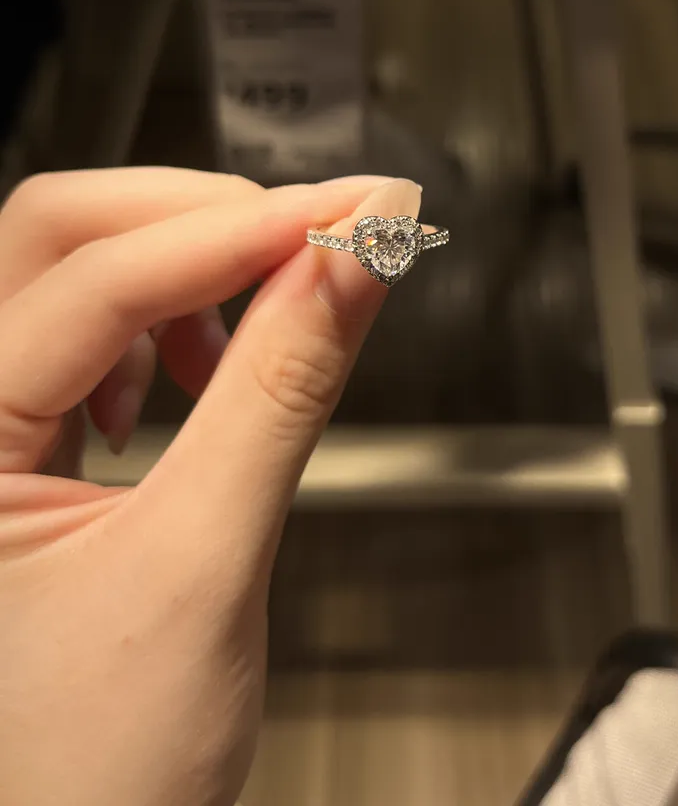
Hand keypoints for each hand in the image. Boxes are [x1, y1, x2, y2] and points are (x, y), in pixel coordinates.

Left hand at [0, 167, 420, 805]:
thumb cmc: (92, 770)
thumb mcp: (204, 566)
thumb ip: (282, 396)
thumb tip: (354, 267)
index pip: (93, 282)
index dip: (236, 237)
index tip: (354, 217)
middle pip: (60, 237)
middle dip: (205, 224)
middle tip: (324, 238)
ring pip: (75, 270)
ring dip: (187, 269)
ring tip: (260, 325)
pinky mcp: (21, 440)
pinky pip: (89, 330)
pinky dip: (168, 322)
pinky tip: (197, 373)